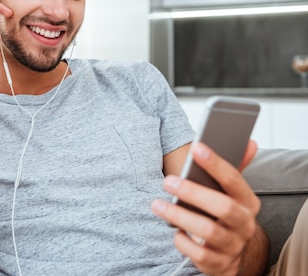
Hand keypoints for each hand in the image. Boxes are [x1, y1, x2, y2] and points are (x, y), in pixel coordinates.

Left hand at [152, 140, 260, 275]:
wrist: (230, 253)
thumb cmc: (222, 213)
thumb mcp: (229, 193)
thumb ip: (234, 169)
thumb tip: (250, 142)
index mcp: (247, 202)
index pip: (234, 180)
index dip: (216, 164)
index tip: (196, 148)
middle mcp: (244, 224)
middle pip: (223, 207)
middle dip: (193, 192)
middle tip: (167, 181)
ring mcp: (232, 245)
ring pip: (208, 230)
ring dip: (179, 216)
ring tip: (157, 205)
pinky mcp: (218, 263)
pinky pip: (199, 253)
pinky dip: (183, 242)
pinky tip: (173, 232)